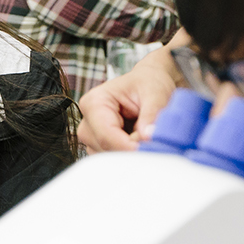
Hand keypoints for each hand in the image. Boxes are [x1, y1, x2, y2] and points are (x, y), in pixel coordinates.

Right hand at [78, 29, 189, 152]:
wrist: (148, 84)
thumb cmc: (148, 84)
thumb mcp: (155, 93)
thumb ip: (152, 114)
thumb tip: (148, 136)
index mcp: (94, 103)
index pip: (106, 135)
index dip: (129, 146)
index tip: (151, 148)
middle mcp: (87, 122)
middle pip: (106, 149)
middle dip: (132, 149)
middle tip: (155, 139)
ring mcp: (92, 137)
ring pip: (110, 158)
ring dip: (131, 152)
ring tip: (146, 134)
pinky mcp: (100, 147)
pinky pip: (114, 160)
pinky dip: (130, 155)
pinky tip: (139, 140)